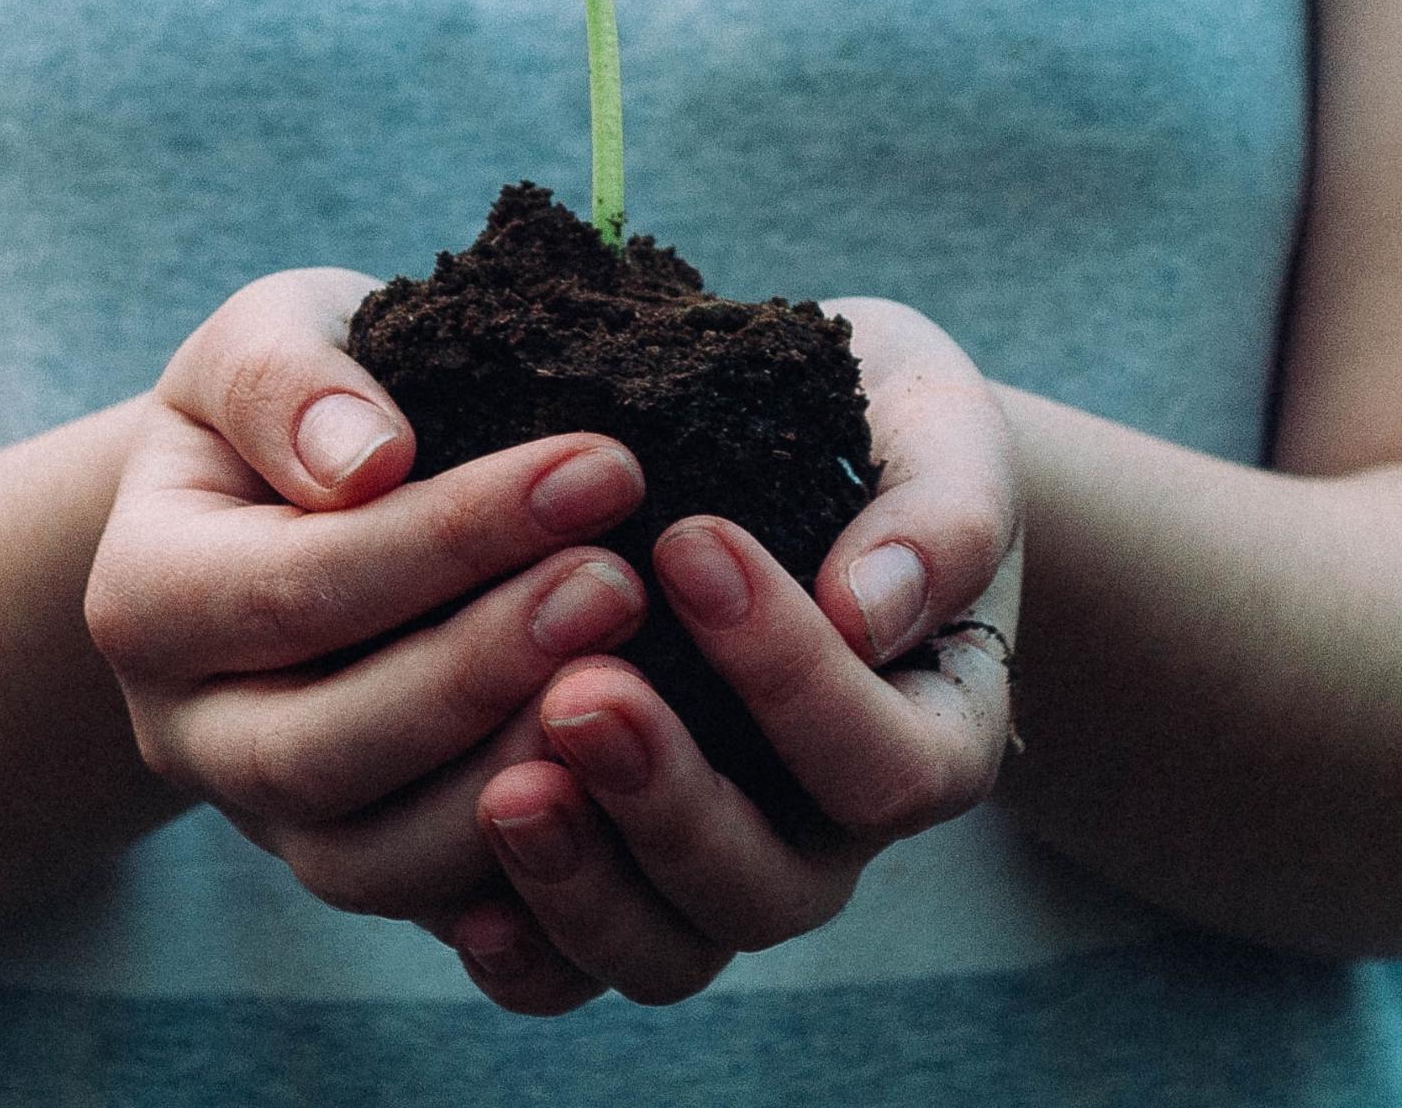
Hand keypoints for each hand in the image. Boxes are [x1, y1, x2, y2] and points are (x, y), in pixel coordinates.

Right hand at [84, 268, 651, 929]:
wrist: (291, 500)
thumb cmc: (300, 404)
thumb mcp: (269, 338)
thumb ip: (290, 380)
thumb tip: (366, 460)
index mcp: (148, 597)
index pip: (298, 586)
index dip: (453, 537)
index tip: (602, 466)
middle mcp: (189, 733)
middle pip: (323, 748)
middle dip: (483, 669)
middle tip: (622, 582)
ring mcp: (271, 823)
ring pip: (375, 861)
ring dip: (512, 778)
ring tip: (639, 685)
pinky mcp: (362, 869)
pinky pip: (439, 916)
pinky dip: (532, 879)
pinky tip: (630, 798)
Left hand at [453, 296, 1018, 1011]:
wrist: (801, 454)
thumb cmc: (883, 431)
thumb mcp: (940, 435)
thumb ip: (938, 516)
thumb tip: (867, 608)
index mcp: (934, 735)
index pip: (884, 763)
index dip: (791, 675)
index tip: (690, 541)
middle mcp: (831, 834)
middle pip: (767, 887)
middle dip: (668, 796)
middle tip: (579, 689)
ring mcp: (720, 870)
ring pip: (667, 952)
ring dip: (582, 882)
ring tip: (505, 790)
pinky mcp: (619, 878)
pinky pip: (573, 971)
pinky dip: (523, 949)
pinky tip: (461, 897)